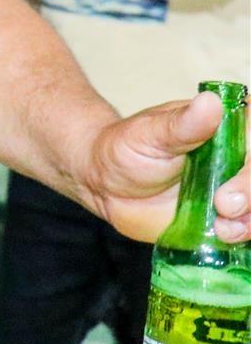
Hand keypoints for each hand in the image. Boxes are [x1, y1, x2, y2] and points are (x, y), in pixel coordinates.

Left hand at [79, 91, 248, 243]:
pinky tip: (227, 241)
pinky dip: (246, 239)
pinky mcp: (229, 220)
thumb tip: (209, 102)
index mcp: (233, 128)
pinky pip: (249, 231)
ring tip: (223, 230)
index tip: (231, 186)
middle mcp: (243, 159)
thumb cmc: (127, 148)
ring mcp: (240, 191)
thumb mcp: (150, 134)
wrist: (106, 184)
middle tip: (224, 206)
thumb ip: (182, 124)